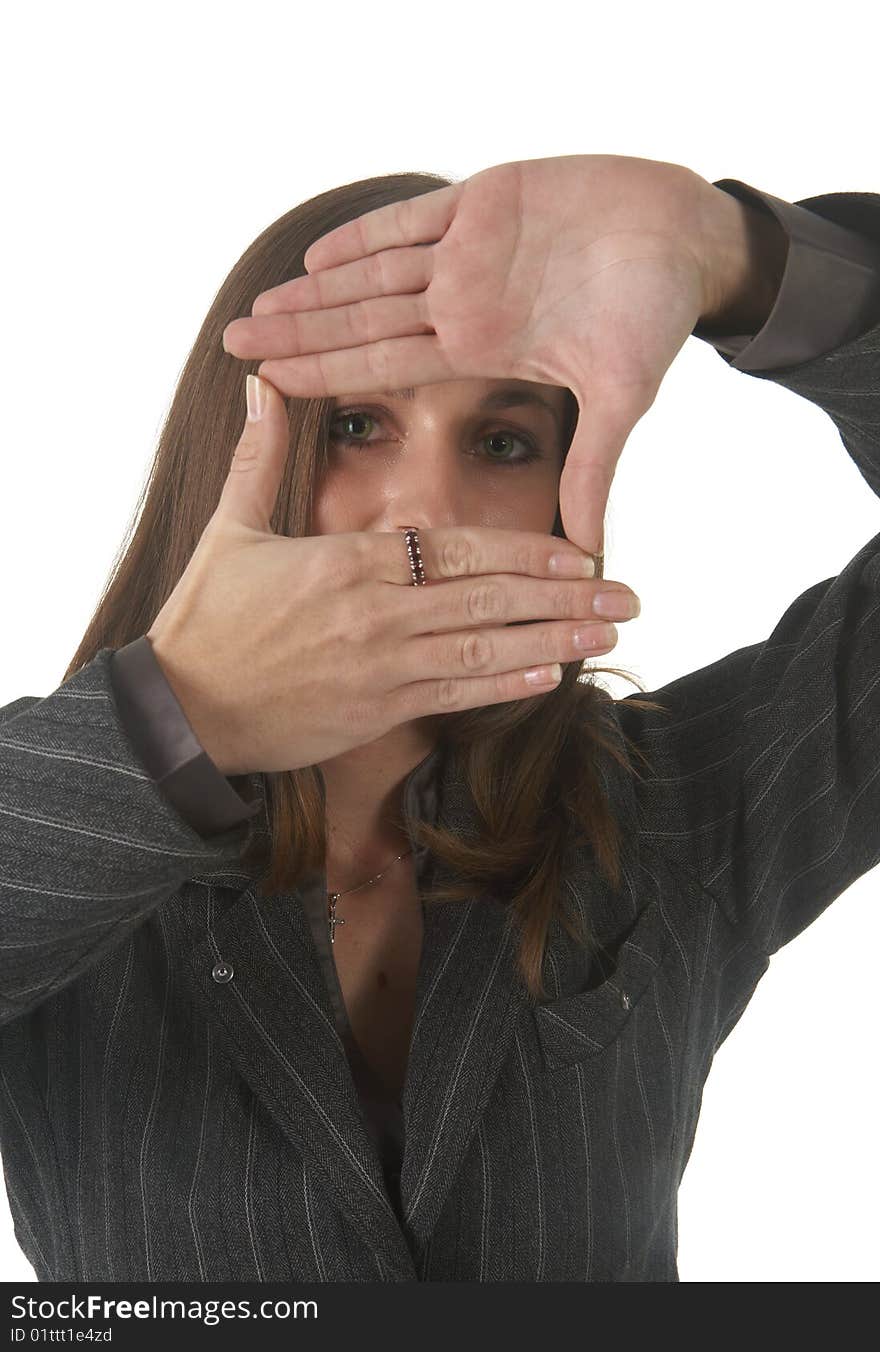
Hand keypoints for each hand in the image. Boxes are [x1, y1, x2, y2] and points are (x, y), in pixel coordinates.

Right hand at [145, 376, 639, 775]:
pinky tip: (554, 676)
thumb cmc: (208, 619)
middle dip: (563, 595)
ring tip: (608, 632)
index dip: (525, 549)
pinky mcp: (376, 712)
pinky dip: (505, 687)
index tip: (578, 549)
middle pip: (488, 597)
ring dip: (554, 640)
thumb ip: (258, 457)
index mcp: (347, 560)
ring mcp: (380, 665)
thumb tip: (262, 385)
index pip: (455, 548)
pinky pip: (454, 697)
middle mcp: (375, 611)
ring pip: (484, 650)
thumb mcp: (230, 529)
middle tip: (627, 593)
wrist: (180, 711)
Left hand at [222, 153, 727, 556]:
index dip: (329, 374)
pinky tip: (318, 256)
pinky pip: (414, 218)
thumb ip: (592, 465)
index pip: (388, 366)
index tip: (271, 387)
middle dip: (299, 333)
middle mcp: (462, 301)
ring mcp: (470, 250)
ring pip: (373, 271)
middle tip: (230, 343)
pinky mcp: (488, 197)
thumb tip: (588, 549)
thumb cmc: (656, 316)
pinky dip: (367, 234)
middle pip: (362, 320)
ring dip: (316, 289)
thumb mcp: (621, 397)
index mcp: (481, 346)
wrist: (687, 237)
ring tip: (258, 306)